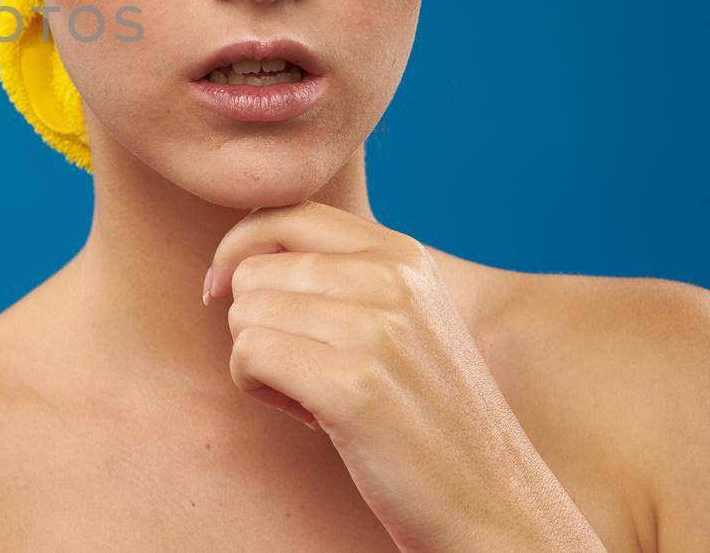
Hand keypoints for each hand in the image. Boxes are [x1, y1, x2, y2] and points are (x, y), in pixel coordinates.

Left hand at [204, 200, 603, 552]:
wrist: (493, 501)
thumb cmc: (423, 413)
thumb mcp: (399, 318)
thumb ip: (339, 275)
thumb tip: (237, 254)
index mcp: (401, 255)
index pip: (285, 214)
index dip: (238, 249)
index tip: (223, 288)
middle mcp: (391, 279)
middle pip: (252, 270)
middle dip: (251, 321)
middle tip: (295, 368)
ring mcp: (375, 329)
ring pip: (244, 312)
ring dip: (254, 359)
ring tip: (307, 393)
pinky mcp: (353, 385)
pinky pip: (248, 355)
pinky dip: (255, 387)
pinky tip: (304, 414)